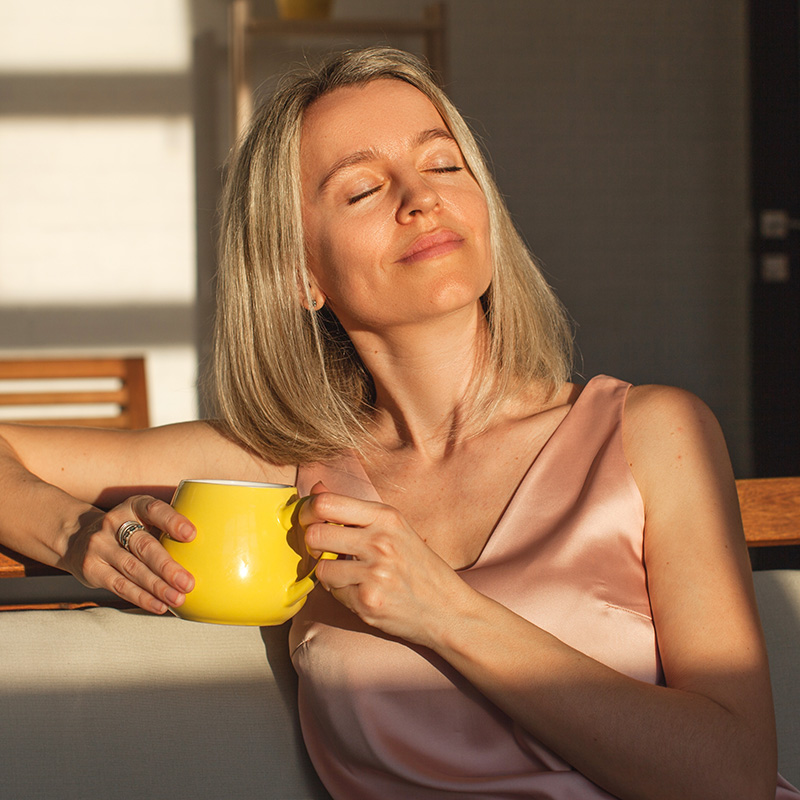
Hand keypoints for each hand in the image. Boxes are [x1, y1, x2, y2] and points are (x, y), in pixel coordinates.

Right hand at [61, 495, 195, 614]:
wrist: (77, 536)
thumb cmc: (128, 529)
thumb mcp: (143, 518)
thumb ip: (167, 528)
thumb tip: (209, 550)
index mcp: (133, 506)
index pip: (154, 509)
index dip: (172, 521)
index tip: (191, 535)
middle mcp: (114, 522)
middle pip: (143, 545)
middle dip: (167, 566)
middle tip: (188, 582)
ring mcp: (99, 546)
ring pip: (132, 569)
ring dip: (157, 587)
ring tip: (178, 598)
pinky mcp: (92, 568)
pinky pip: (120, 585)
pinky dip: (142, 597)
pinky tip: (159, 605)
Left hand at [300, 482, 465, 646]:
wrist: (448, 609)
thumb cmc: (420, 567)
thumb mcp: (394, 528)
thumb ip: (354, 510)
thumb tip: (316, 488)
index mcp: (386, 517)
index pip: (327, 503)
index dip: (308, 511)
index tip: (310, 520)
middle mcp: (380, 541)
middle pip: (315, 534)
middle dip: (313, 543)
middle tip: (324, 550)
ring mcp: (374, 572)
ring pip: (321, 567)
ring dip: (329, 572)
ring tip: (350, 574)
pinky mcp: (368, 600)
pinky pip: (333, 592)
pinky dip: (342, 592)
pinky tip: (362, 590)